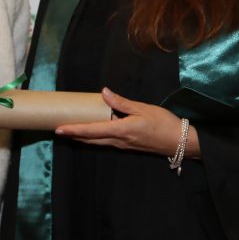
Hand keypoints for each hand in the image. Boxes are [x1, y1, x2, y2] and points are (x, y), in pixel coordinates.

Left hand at [55, 88, 198, 158]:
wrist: (179, 142)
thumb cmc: (163, 123)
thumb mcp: (143, 108)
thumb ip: (122, 102)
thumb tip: (104, 93)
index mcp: (121, 130)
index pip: (92, 130)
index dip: (74, 130)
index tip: (59, 129)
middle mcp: (119, 141)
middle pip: (91, 139)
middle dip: (74, 135)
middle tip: (59, 130)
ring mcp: (123, 145)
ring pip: (98, 142)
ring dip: (83, 137)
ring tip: (71, 131)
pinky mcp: (128, 146)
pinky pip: (107, 142)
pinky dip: (95, 138)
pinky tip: (93, 132)